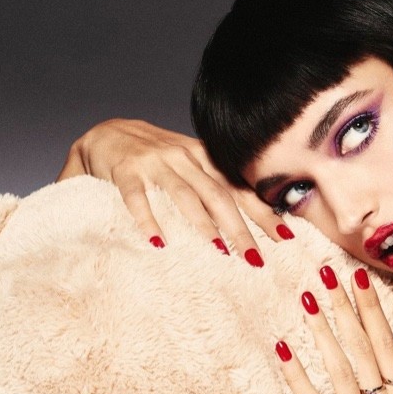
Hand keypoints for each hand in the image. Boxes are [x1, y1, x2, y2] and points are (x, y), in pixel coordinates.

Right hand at [57, 118, 291, 261]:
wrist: (106, 134)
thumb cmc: (156, 161)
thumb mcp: (190, 168)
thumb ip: (215, 189)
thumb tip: (254, 226)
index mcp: (204, 160)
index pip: (240, 188)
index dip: (264, 212)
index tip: (286, 237)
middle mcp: (184, 157)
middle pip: (219, 196)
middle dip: (240, 228)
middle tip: (255, 258)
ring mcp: (154, 162)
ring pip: (185, 195)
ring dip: (203, 224)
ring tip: (219, 250)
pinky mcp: (125, 171)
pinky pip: (138, 197)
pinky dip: (148, 219)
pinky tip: (158, 243)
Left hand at [276, 265, 392, 393]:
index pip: (389, 347)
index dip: (372, 311)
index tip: (358, 280)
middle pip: (365, 353)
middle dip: (345, 312)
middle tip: (326, 277)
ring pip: (342, 374)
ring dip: (323, 336)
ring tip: (306, 303)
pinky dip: (300, 381)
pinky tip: (284, 354)